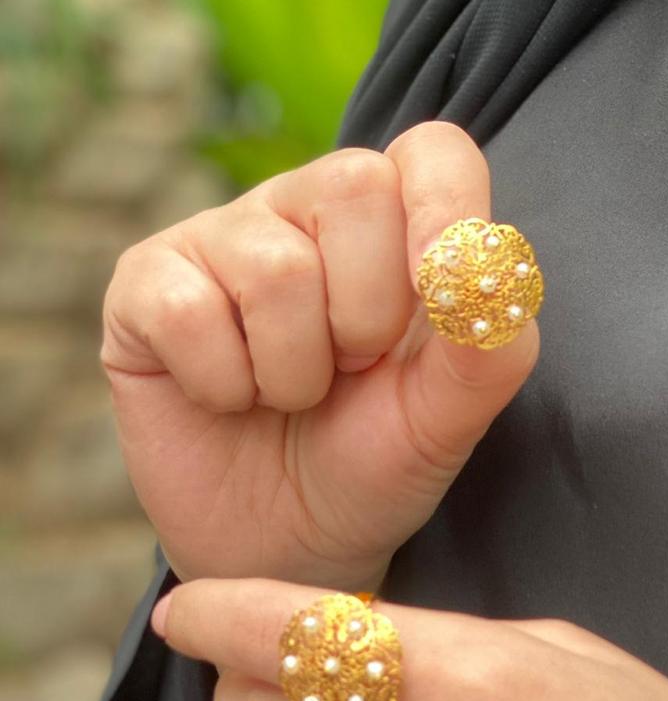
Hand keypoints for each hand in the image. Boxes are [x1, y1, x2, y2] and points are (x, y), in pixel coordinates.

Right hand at [102, 123, 539, 590]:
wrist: (283, 548)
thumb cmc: (370, 466)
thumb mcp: (447, 422)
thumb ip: (488, 347)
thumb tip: (488, 269)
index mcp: (398, 227)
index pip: (435, 152)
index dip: (447, 208)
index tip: (441, 295)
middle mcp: (309, 211)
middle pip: (355, 183)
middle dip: (368, 311)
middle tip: (353, 371)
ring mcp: (223, 239)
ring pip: (274, 265)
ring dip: (295, 369)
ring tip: (290, 398)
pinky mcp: (145, 284)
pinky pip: (188, 310)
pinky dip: (223, 384)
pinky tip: (227, 400)